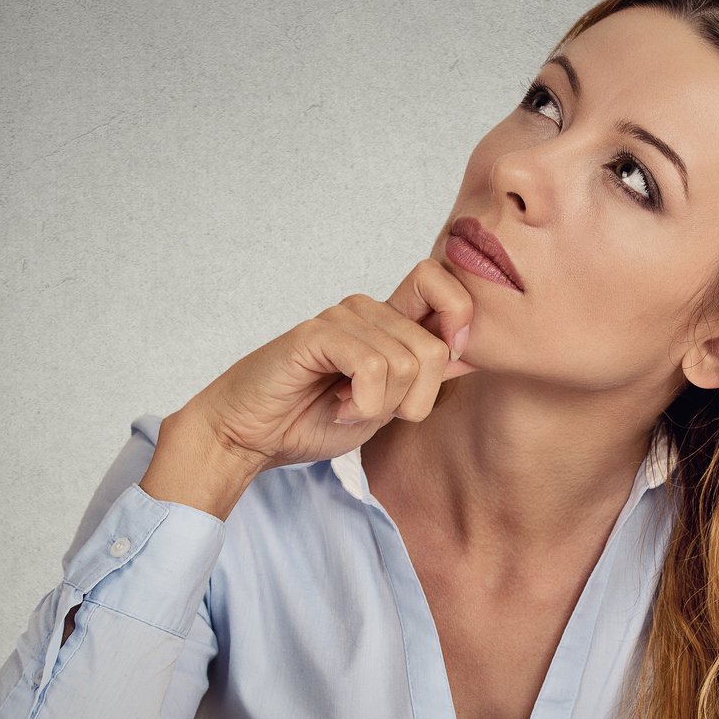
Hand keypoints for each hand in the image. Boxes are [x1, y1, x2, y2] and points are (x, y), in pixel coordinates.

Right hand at [172, 257, 478, 476]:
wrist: (251, 436)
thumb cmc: (312, 419)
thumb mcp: (386, 406)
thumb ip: (422, 378)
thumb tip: (466, 352)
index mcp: (388, 321)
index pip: (441, 282)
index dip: (460, 318)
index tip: (449, 363)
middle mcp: (367, 310)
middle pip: (435, 348)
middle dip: (416, 400)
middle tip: (375, 411)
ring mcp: (342, 318)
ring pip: (406, 364)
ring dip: (381, 406)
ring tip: (347, 407)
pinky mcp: (317, 334)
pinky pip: (372, 368)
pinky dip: (363, 404)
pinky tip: (338, 407)